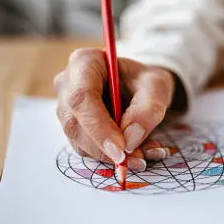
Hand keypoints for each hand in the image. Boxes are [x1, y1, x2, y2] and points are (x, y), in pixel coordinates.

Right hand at [54, 48, 175, 170]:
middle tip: (137, 160)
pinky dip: (109, 156)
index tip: (121, 150)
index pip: (82, 97)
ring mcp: (66, 107)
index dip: (99, 127)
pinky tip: (132, 153)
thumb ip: (149, 109)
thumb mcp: (157, 87)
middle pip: (75, 123)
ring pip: (78, 140)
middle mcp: (68, 84)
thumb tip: (130, 139)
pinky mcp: (73, 127)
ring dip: (109, 155)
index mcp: (85, 62)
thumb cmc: (145, 81)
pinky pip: (85, 148)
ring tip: (142, 155)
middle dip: (105, 148)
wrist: (139, 86)